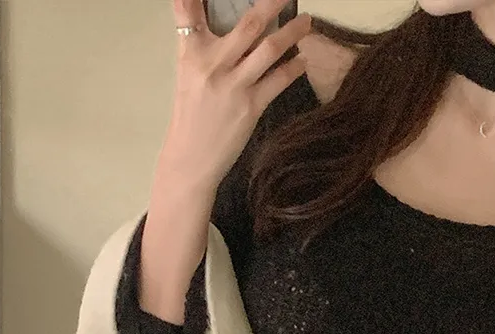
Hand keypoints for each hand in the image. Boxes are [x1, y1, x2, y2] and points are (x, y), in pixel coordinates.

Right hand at [162, 0, 312, 188]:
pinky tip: (302, 60)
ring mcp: (234, 86)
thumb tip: (231, 30)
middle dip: (272, 4)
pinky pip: (278, 80)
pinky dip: (293, 67)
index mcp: (192, 54)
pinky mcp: (250, 107)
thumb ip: (201, 47)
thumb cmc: (191, 116)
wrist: (191, 158)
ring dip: (292, 32)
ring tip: (307, 22)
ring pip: (269, 49)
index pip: (189, 11)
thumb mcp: (187, 74)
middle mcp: (213, 65)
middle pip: (248, 25)